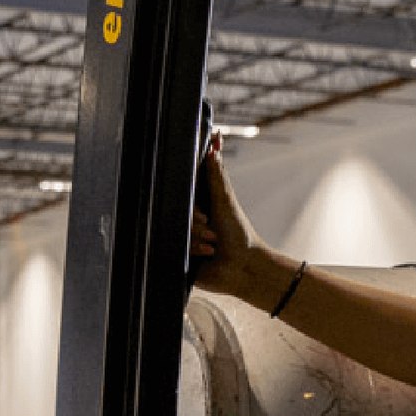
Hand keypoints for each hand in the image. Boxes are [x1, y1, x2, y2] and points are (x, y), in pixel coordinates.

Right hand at [187, 140, 271, 299]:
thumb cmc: (240, 236)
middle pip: (176, 212)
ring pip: (174, 230)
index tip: (202, 210)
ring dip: (195, 236)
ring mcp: (183, 239)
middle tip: (210, 226)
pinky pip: (172, 247)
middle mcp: (189, 222)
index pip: (182, 193)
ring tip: (212, 243)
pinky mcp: (180, 256)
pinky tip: (207, 253)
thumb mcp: (226, 202)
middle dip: (195, 221)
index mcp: (199, 206)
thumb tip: (213, 147)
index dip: (188, 199)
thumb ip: (217, 176)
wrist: (243, 268)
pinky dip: (192, 249)